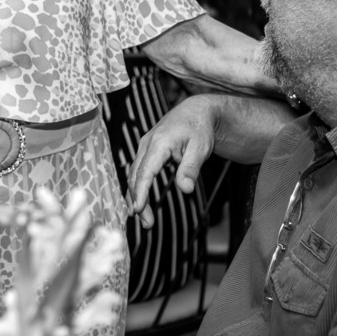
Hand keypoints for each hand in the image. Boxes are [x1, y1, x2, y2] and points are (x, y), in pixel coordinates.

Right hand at [126, 95, 218, 228]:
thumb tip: (185, 189)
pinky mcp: (147, 151)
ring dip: (136, 196)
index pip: (145, 171)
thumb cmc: (199, 128)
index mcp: (159, 143)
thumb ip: (191, 168)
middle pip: (136, 176)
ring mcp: (144, 147)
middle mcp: (146, 144)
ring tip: (144, 219)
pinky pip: (138, 171)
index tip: (137, 209)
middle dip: (137, 200)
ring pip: (134, 175)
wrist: (196, 111)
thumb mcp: (201, 148)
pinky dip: (138, 187)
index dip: (140, 192)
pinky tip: (141, 202)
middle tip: (146, 224)